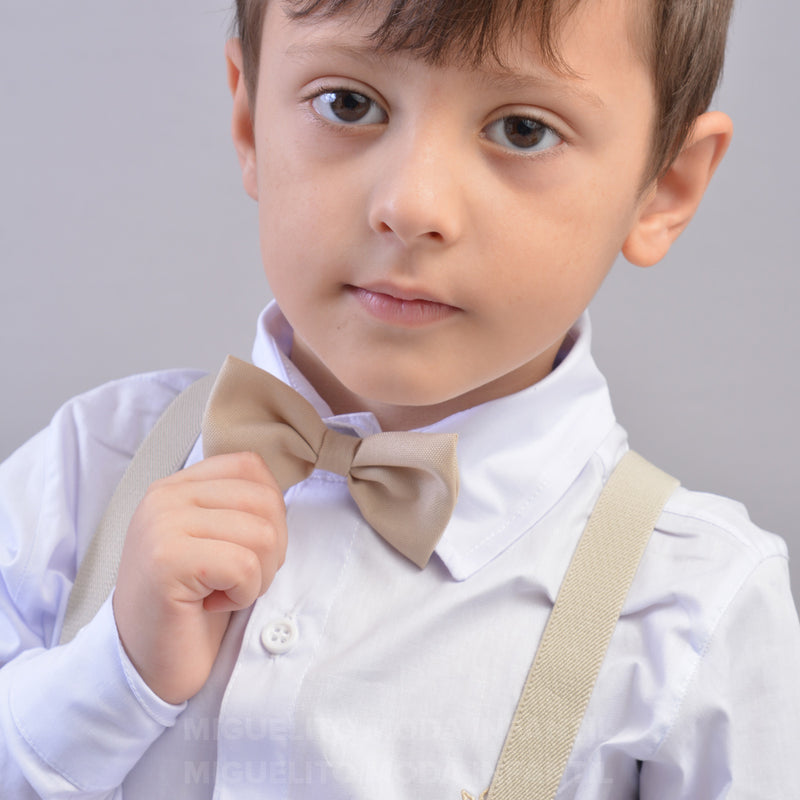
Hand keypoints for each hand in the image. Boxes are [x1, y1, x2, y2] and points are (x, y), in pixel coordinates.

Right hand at [112, 452, 286, 703]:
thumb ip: (237, 506)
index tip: (247, 548)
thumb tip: (281, 492)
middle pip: (265, 500)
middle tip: (239, 579)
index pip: (250, 466)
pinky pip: (245, 566)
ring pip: (262, 534)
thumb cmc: (190, 604)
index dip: (270, 510)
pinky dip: (243, 594)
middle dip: (272, 549)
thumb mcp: (213, 540)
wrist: (144, 664)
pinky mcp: (169, 561)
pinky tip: (212, 605)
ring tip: (225, 591)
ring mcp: (163, 525)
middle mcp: (165, 497)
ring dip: (259, 575)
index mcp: (176, 486)